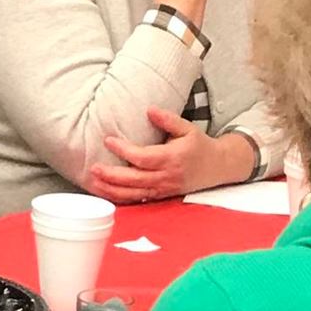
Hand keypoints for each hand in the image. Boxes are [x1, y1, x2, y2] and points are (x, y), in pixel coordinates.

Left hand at [86, 106, 255, 203]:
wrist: (217, 168)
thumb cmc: (199, 146)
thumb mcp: (188, 128)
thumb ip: (168, 119)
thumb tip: (149, 109)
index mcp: (172, 158)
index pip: (143, 157)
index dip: (124, 150)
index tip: (108, 140)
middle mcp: (166, 177)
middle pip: (134, 180)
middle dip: (112, 176)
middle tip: (93, 168)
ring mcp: (162, 190)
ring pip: (133, 194)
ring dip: (112, 190)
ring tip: (93, 182)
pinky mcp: (160, 196)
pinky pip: (137, 200)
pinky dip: (120, 198)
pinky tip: (106, 193)